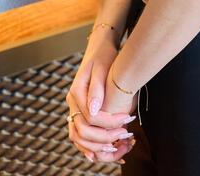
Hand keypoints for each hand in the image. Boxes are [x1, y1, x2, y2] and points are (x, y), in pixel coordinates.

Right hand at [66, 32, 136, 163]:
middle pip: (83, 131)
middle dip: (105, 137)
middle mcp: (72, 103)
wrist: (100, 48)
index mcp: (76, 92)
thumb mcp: (102, 67)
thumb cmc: (103, 55)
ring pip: (78, 137)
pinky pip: (80, 135)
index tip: (127, 119)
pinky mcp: (79, 112)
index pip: (90, 117)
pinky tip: (103, 150)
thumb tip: (94, 110)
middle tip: (125, 134)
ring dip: (96, 146)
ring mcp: (74, 108)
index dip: (110, 123)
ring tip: (117, 147)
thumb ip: (97, 88)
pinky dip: (90, 146)